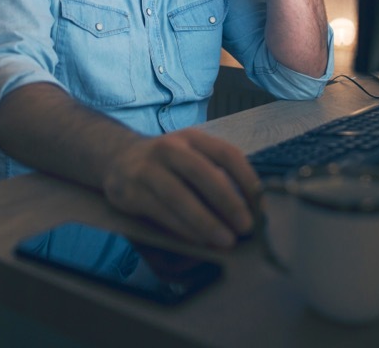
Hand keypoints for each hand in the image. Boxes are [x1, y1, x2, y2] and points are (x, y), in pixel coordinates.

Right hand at [101, 128, 261, 248]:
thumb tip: (250, 208)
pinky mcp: (131, 191)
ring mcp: (147, 168)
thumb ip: (215, 174)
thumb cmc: (166, 163)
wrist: (116, 158)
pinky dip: (183, 228)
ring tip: (226, 240)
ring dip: (206, 221)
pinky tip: (200, 240)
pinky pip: (161, 212)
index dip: (247, 180)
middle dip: (228, 202)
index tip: (261, 206)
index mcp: (192, 138)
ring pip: (180, 196)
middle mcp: (169, 148)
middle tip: (246, 227)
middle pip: (203, 173)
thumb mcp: (190, 156)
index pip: (226, 154)